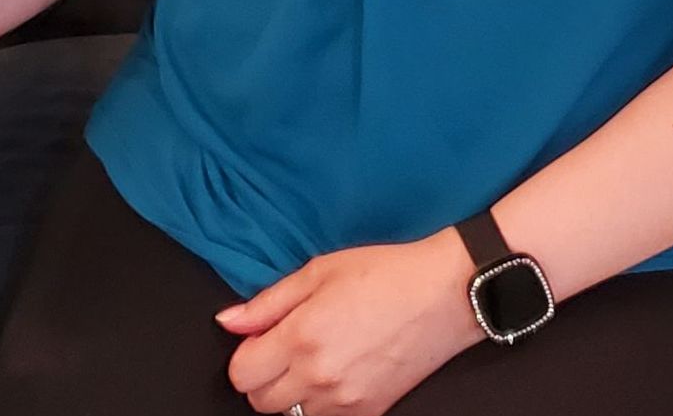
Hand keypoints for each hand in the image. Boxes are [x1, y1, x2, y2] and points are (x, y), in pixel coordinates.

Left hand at [215, 228, 483, 414]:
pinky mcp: (369, 414)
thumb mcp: (320, 269)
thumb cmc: (385, 273)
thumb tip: (228, 322)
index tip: (263, 337)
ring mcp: (344, 402)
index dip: (246, 354)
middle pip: (259, 401)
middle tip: (287, 344)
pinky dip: (320, 403)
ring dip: (292, 392)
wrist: (444, 295)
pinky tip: (338, 371)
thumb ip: (268, 301)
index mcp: (302, 336)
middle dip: (264, 375)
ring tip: (316, 356)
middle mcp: (319, 376)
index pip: (241, 374)